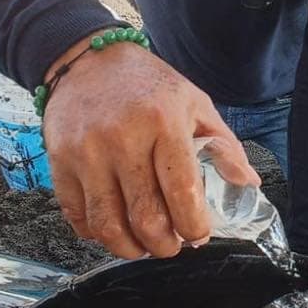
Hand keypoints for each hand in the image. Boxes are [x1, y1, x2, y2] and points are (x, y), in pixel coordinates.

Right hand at [44, 42, 259, 258]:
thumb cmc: (147, 85)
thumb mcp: (194, 103)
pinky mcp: (60, 162)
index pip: (183, 193)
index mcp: (163, 123)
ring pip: (108, 224)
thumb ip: (223, 146)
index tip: (198, 234)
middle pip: (145, 218)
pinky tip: (113, 228)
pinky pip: (77, 215)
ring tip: (142, 245)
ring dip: (129, 248)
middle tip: (171, 246)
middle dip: (164, 245)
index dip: (194, 226)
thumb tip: (248, 183)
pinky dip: (95, 233)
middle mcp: (123, 139)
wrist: (88, 59)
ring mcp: (87, 153)